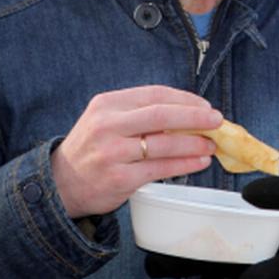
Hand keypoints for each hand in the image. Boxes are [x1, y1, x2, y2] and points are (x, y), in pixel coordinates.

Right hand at [51, 85, 221, 217]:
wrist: (61, 183)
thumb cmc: (92, 149)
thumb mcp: (106, 120)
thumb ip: (138, 114)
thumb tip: (187, 114)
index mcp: (107, 104)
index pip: (154, 94)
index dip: (184, 99)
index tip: (204, 106)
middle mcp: (108, 125)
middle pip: (162, 115)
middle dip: (195, 117)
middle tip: (217, 120)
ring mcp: (113, 153)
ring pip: (164, 144)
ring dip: (194, 143)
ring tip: (211, 144)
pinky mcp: (120, 178)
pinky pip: (161, 169)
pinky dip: (185, 164)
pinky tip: (198, 162)